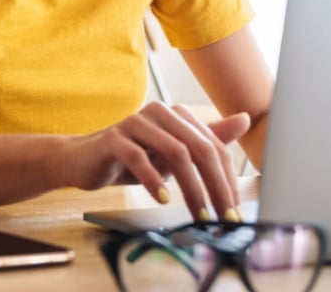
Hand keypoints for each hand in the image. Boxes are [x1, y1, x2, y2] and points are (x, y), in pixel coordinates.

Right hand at [65, 102, 249, 221]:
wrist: (84, 160)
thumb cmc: (132, 158)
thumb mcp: (173, 154)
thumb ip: (207, 139)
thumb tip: (245, 119)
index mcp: (178, 115)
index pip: (214, 147)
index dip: (227, 180)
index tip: (233, 211)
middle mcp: (160, 112)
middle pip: (199, 148)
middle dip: (216, 187)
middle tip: (222, 218)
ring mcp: (136, 123)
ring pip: (175, 152)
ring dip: (192, 189)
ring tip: (199, 215)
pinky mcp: (114, 138)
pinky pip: (138, 157)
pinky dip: (153, 180)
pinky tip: (162, 199)